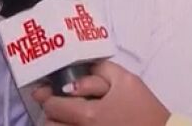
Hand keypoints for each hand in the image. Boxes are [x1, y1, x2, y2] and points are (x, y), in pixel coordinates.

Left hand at [31, 61, 169, 125]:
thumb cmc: (145, 109)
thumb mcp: (126, 80)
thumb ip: (101, 70)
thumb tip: (77, 72)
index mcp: (88, 116)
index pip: (52, 107)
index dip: (48, 97)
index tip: (46, 91)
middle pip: (49, 125)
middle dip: (50, 114)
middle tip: (56, 104)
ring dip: (57, 124)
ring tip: (65, 117)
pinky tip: (74, 123)